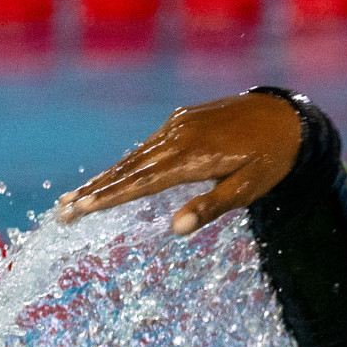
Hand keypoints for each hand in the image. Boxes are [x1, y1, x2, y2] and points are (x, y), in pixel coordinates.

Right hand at [55, 91, 303, 235]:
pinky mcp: (181, 120)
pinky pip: (148, 146)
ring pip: (134, 156)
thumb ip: (211, 207)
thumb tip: (176, 230)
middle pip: (128, 169)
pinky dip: (126, 163)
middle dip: (93, 192)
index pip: (142, 182)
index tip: (81, 209)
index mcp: (193, 156)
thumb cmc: (270, 160)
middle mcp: (178, 137)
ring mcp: (177, 125)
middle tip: (61, 213)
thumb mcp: (249, 188)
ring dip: (104, 178)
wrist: (285, 116)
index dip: (109, 197)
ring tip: (74, 198)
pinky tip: (110, 178)